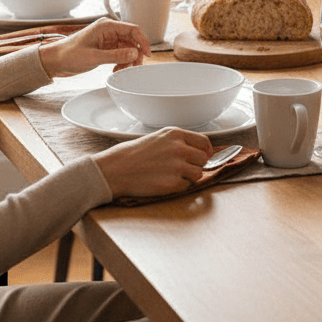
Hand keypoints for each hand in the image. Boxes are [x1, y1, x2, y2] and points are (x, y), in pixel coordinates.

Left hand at [39, 18, 150, 77]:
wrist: (53, 61)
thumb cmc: (68, 55)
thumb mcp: (94, 57)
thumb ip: (116, 55)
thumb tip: (135, 53)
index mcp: (106, 26)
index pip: (133, 30)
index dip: (143, 41)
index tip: (148, 55)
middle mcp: (109, 30)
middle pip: (132, 39)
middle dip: (136, 54)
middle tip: (134, 67)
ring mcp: (107, 39)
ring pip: (128, 48)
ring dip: (128, 60)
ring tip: (122, 71)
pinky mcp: (105, 48)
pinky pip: (120, 53)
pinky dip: (122, 62)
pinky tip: (116, 70)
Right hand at [94, 127, 213, 198]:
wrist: (115, 169)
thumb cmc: (134, 154)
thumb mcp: (159, 138)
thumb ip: (180, 142)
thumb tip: (202, 151)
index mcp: (175, 134)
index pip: (204, 142)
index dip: (206, 151)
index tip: (204, 156)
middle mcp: (179, 148)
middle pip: (203, 159)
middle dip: (195, 165)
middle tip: (180, 168)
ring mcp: (176, 166)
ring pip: (198, 174)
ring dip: (188, 177)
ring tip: (170, 175)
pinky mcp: (172, 183)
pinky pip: (186, 186)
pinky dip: (178, 187)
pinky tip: (164, 182)